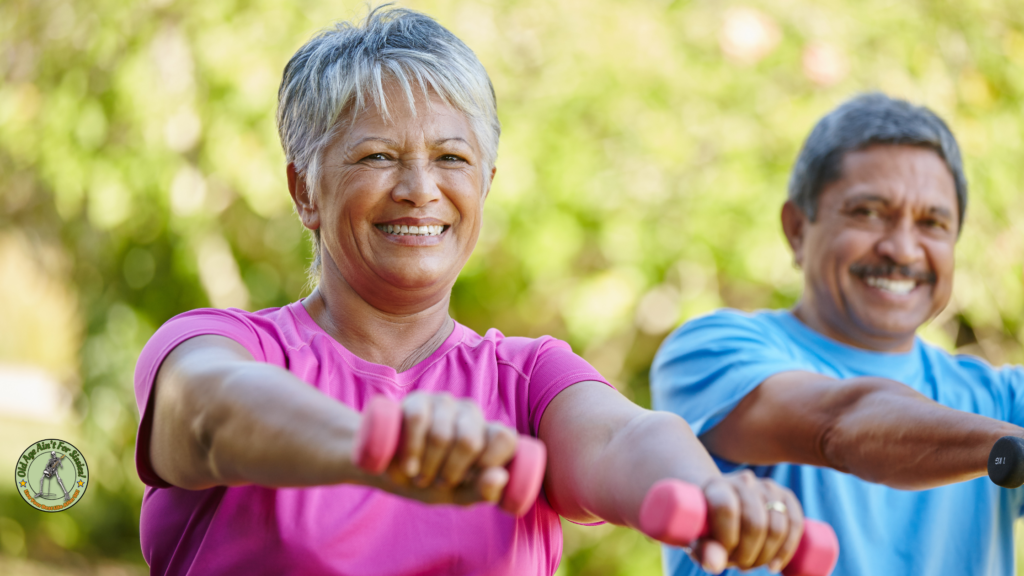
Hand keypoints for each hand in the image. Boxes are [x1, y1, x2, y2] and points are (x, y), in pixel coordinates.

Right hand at [382, 392, 518, 504]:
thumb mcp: (457, 494)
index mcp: (488, 434)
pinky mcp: (417, 399)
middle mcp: (470, 413)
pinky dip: (411, 450)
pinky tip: (408, 466)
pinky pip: (417, 421)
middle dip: (450, 472)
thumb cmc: (429, 481)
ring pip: (441, 435)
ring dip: (427, 466)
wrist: (386, 469)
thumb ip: (483, 491)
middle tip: (437, 482)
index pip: (505, 438)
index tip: (468, 480)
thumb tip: (500, 476)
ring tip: (419, 475)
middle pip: (469, 441)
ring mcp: (445, 403)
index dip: (488, 463)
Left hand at [691, 470, 803, 573]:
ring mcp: (766, 486)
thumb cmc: (707, 527)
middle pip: (755, 522)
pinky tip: (773, 565)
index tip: (724, 556)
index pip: (726, 508)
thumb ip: (704, 550)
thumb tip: (716, 565)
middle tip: (739, 565)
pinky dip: (787, 549)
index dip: (728, 538)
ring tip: (751, 564)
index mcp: (716, 486)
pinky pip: (795, 523)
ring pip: (777, 526)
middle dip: (748, 554)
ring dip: (766, 555)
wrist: (722, 508)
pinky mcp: (785, 495)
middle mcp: (742, 481)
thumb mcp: (698, 539)